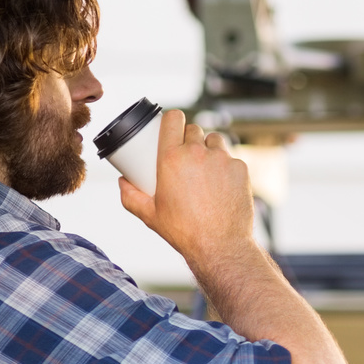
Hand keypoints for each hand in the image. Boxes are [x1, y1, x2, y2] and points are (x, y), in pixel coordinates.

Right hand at [119, 109, 255, 266]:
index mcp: (172, 157)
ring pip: (215, 140)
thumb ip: (130, 196)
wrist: (220, 245)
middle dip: (189, 137)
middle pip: (194, 129)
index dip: (173, 119)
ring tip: (205, 166)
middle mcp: (198, 153)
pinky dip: (226, 166)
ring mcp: (222, 159)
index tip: (172, 126)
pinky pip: (232, 158)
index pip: (173, 119)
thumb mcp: (149, 214)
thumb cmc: (183, 231)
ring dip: (209, 148)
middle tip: (187, 154)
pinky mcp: (241, 169)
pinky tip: (221, 182)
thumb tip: (123, 182)